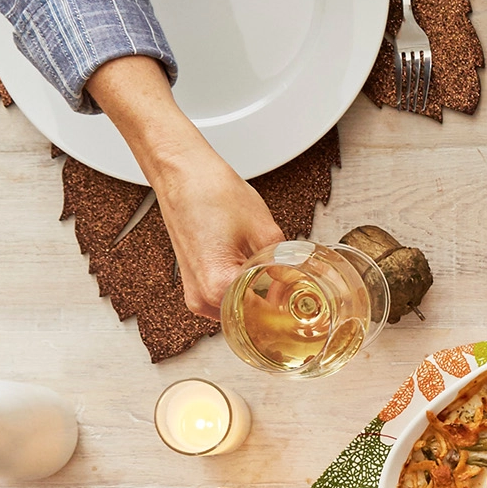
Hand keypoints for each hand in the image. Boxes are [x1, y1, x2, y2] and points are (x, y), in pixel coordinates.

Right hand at [84, 55, 284, 320]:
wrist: (180, 172)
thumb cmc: (213, 193)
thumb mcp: (265, 230)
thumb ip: (284, 266)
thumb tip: (295, 284)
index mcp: (219, 287)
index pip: (267, 314)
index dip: (291, 303)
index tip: (306, 296)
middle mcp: (202, 297)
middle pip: (252, 316)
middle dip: (275, 302)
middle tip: (296, 286)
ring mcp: (194, 292)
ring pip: (238, 308)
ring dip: (258, 296)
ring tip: (276, 274)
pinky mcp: (192, 282)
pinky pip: (225, 297)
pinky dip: (242, 288)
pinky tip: (255, 270)